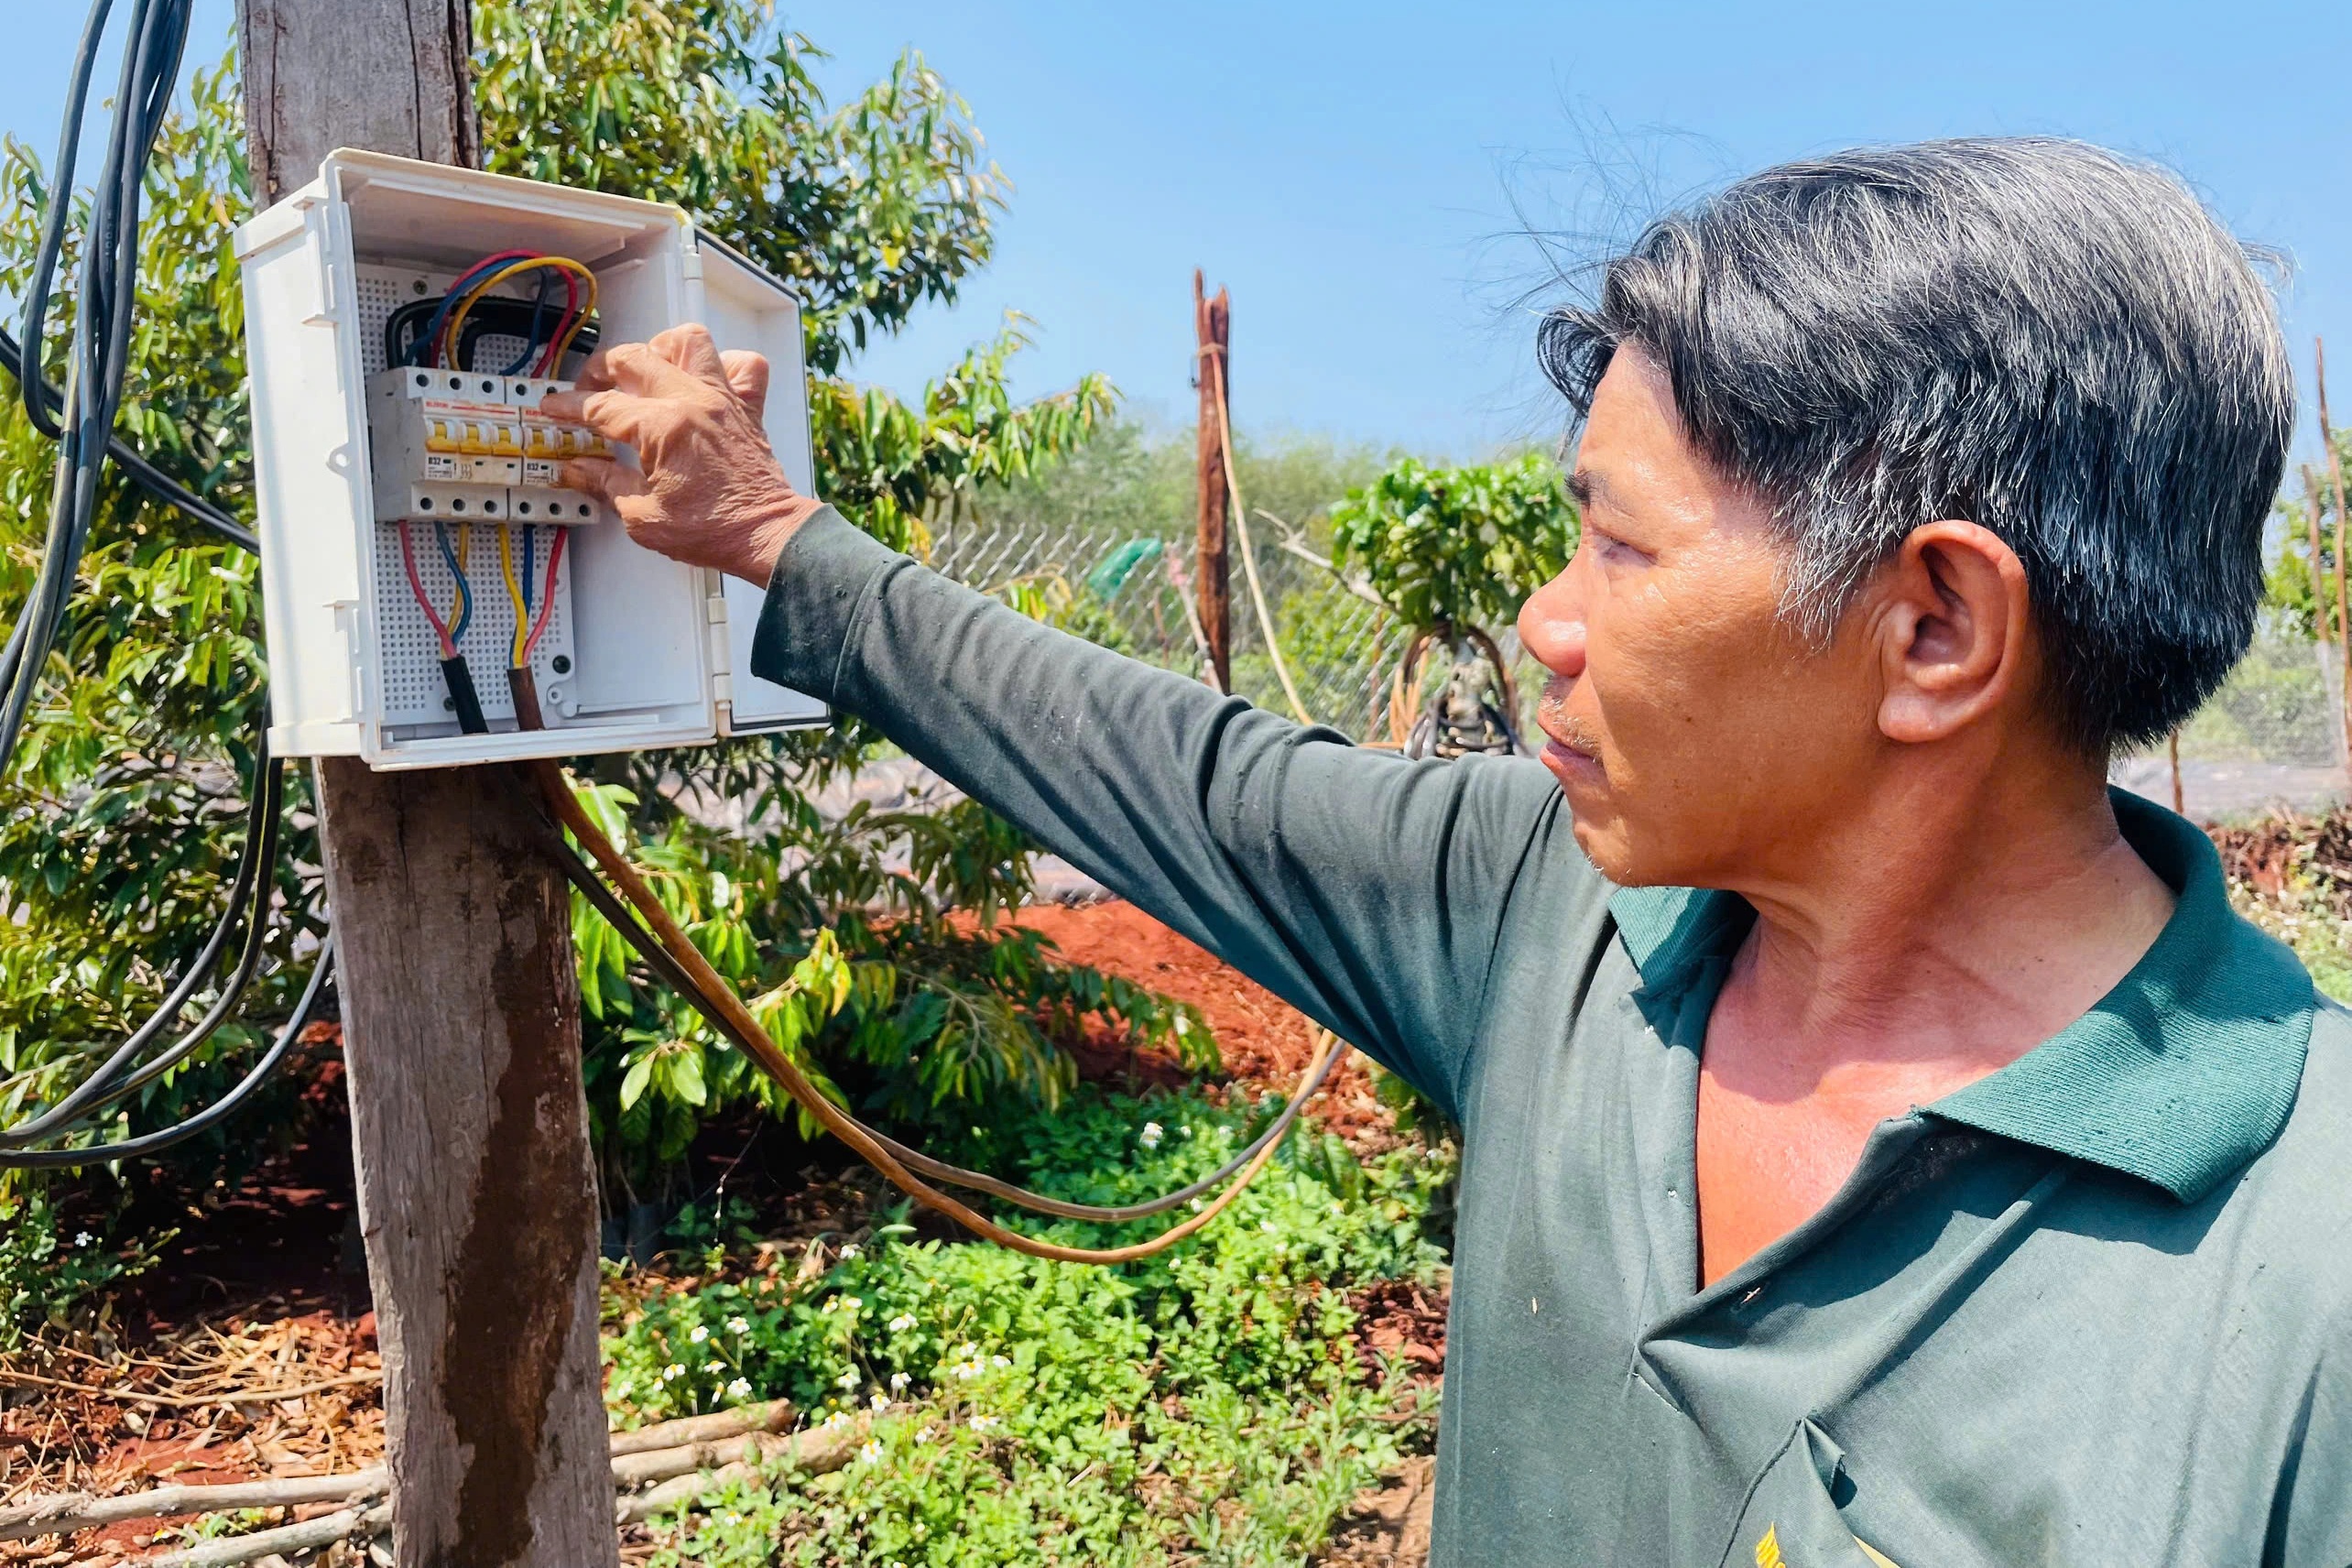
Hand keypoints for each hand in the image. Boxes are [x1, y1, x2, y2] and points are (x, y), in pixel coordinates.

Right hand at [542, 324, 820, 584]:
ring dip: (660, 347)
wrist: (765, 536)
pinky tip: (702, 379)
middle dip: (600, 369)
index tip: (554, 409)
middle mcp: (693, 401)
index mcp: (663, 427)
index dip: (568, 406)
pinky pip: (743, 364)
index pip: (601, 406)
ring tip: (644, 369)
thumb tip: (577, 468)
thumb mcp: (642, 516)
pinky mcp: (748, 408)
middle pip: (634, 358)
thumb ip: (605, 484)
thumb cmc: (714, 530)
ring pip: (689, 341)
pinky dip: (723, 362)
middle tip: (588, 390)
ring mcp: (723, 400)